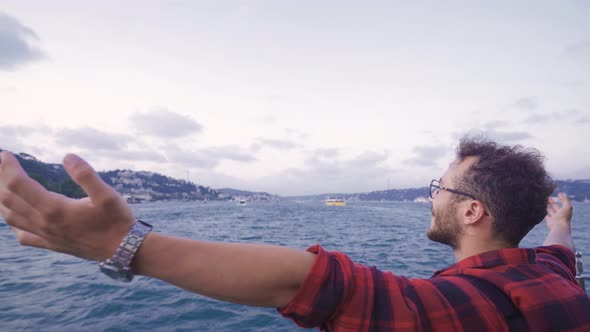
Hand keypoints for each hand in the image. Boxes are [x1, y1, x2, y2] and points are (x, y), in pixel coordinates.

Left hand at [0, 151, 134, 260]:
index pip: (19, 184)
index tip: (5, 154)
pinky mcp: (52, 245)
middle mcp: (45, 223)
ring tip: (3, 184)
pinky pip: (23, 235)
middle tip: (2, 164)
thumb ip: (86, 175)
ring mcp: (47, 236)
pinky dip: (13, 223)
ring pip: (11, 217)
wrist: (123, 249)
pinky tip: (15, 215)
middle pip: (9, 199)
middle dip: (2, 179)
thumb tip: (67, 156)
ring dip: (2, 199)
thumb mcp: (107, 194)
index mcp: (55, 209)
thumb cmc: (117, 220)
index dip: (9, 168)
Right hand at [545, 192, 572, 229]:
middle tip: (547, 197)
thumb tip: (560, 193)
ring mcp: (555, 218)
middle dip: (552, 202)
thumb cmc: (564, 216)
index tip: (558, 194)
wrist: (559, 226)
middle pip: (556, 206)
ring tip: (542, 201)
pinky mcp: (550, 221)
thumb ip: (565, 199)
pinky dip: (543, 212)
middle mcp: (560, 214)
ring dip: (547, 206)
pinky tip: (541, 208)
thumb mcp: (567, 206)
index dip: (561, 198)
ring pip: (550, 210)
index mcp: (566, 211)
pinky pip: (546, 216)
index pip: (564, 203)